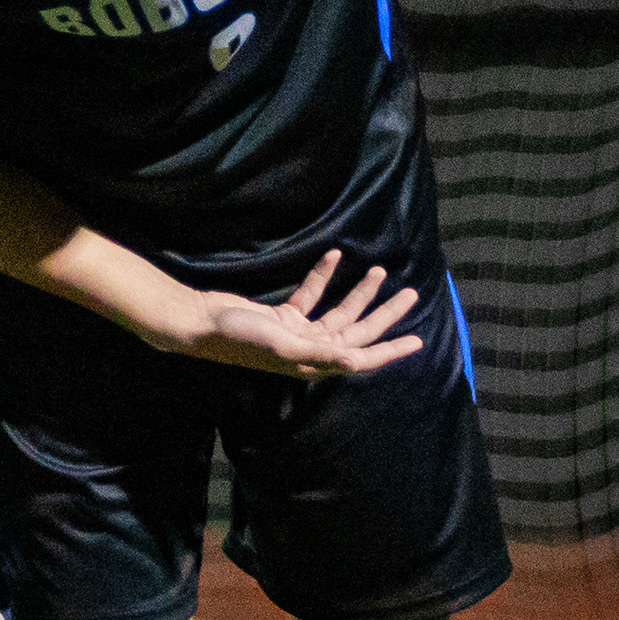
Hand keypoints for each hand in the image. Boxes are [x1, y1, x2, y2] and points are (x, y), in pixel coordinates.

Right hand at [163, 249, 423, 379]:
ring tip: (379, 271)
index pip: (361, 358)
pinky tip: (334, 257)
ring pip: (339, 313)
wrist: (201, 324)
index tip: (417, 341)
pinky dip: (323, 277)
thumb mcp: (282, 345)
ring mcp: (298, 333)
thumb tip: (358, 362)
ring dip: (359, 293)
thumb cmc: (239, 339)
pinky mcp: (283, 316)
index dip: (390, 351)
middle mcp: (311, 350)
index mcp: (314, 363)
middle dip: (384, 314)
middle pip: (357, 332)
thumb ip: (321, 353)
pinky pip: (311, 296)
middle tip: (410, 294)